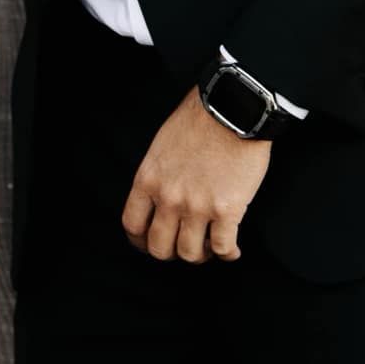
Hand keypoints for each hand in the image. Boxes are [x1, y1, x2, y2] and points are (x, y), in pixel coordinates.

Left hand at [123, 87, 271, 262]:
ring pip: (190, 254)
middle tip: (183, 246)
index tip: (150, 242)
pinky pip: (224, 248)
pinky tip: (231, 250)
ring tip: (209, 246)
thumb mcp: (162, 146)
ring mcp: (197, 206)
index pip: (132, 225)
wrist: (231, 108)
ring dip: (200, 255)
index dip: (141, 241)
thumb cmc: (199, 120)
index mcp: (148, 180)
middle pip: (159, 248)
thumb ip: (158, 175)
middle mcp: (168, 198)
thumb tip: (160, 197)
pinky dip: (228, 254)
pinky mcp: (227, 210)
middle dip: (171, 252)